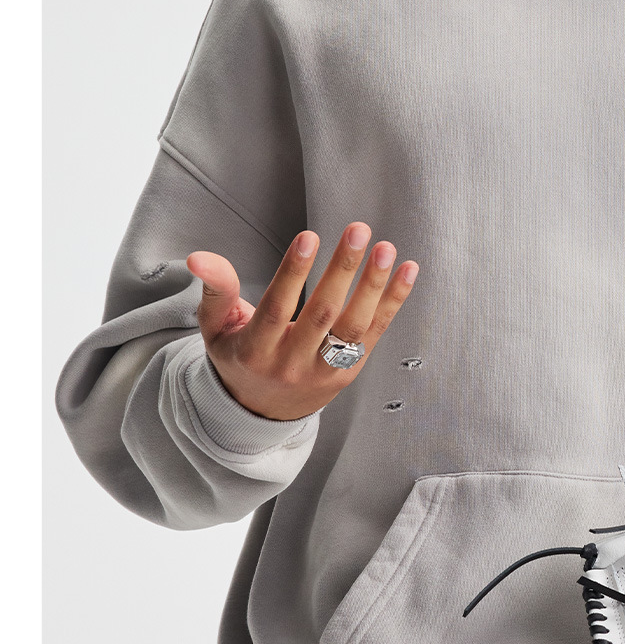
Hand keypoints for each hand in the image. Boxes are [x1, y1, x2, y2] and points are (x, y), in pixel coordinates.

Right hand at [186, 223, 417, 417]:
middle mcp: (291, 365)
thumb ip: (215, 289)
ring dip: (373, 287)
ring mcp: (323, 372)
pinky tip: (408, 270)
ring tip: (386, 248)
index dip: (293, 273)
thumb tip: (197, 257)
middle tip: (358, 230)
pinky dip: (393, 303)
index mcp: (255, 351)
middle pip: (322, 316)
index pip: (276, 309)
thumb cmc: (238, 357)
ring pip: (353, 329)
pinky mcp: (348, 373)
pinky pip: (374, 335)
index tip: (309, 236)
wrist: (260, 413)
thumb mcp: (216, 328)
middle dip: (342, 271)